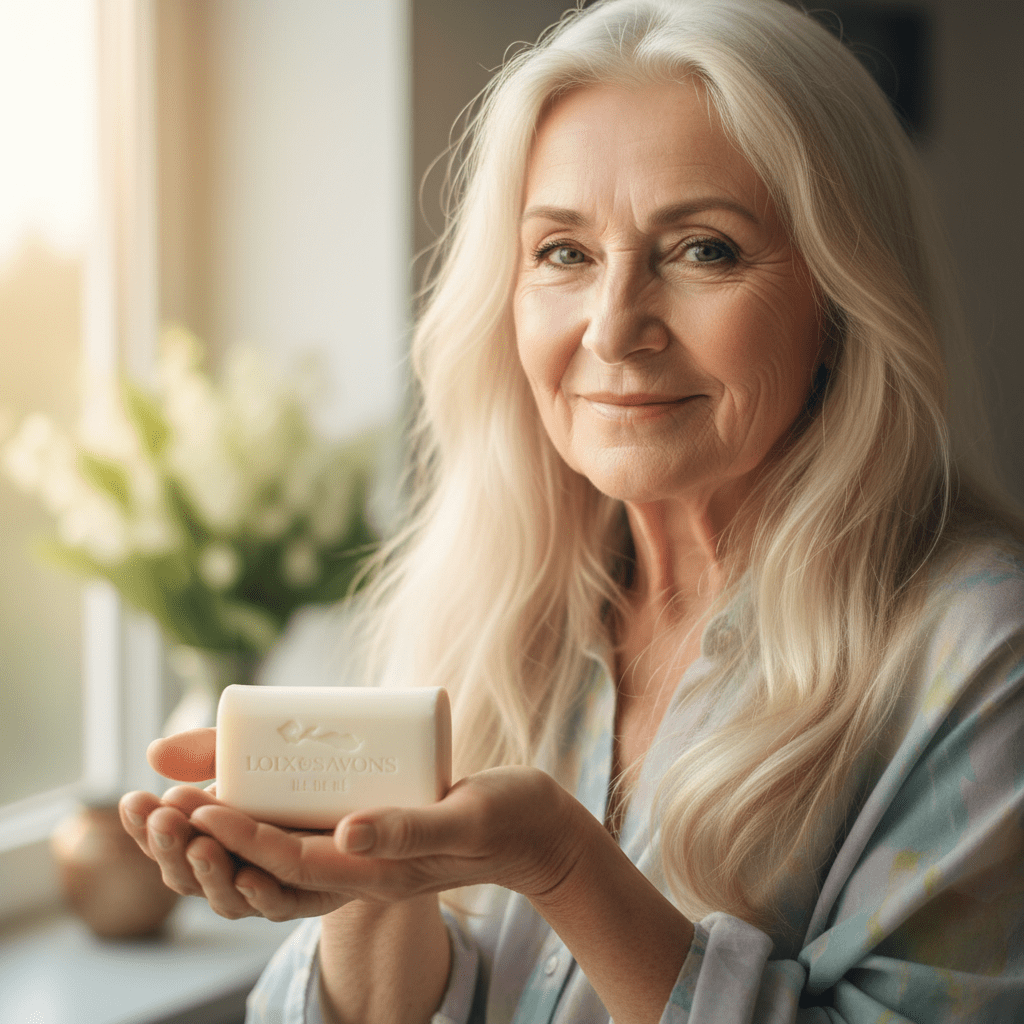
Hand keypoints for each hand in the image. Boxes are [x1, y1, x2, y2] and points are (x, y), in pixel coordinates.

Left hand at [120, 728, 590, 922]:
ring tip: (186, 787)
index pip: (289, 861)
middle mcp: (357, 863)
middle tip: (168, 795)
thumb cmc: (508, 821)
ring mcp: (362, 844)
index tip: (198, 805)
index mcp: (374, 872)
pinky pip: (307, 821)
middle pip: (270, 857)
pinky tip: (247, 776)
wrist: (534, 828)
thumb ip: (413, 828)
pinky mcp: (370, 822)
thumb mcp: (465, 820)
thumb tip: (346, 831)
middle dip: (216, 834)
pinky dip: (268, 805)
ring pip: (280, 841)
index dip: (240, 836)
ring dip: (230, 822)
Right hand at [120, 728, 349, 920]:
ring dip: (211, 873)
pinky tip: (250, 876)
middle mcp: (237, 864)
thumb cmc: (309, 762)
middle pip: (188, 875)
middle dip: (170, 850)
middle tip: (165, 820)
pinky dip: (264, 894)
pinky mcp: (318, 890)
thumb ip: (211, 749)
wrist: (385, 774)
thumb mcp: (257, 747)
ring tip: (202, 845)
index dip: (143, 828)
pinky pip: (285, 903)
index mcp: (214, 832)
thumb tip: (154, 753)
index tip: (134, 799)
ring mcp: (274, 881)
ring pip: (230, 897)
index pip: (165, 841)